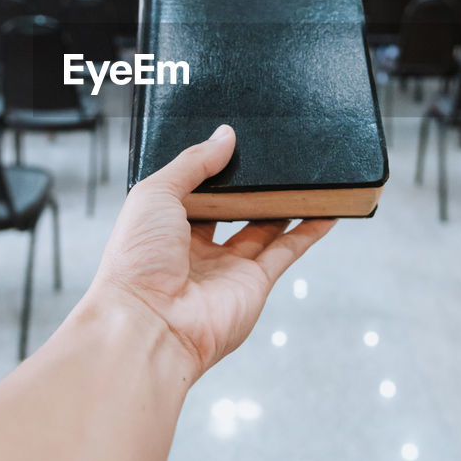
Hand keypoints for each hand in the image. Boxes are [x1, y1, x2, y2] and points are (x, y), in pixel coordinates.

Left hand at [89, 124, 335, 379]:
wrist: (148, 323)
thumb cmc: (136, 261)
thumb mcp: (155, 193)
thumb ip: (192, 163)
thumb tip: (225, 136)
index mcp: (165, 227)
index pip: (194, 193)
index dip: (213, 171)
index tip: (233, 145)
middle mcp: (197, 249)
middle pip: (233, 211)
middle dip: (252, 188)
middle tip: (273, 159)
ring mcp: (228, 268)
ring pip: (264, 228)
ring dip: (285, 205)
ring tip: (304, 178)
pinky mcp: (255, 284)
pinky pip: (287, 251)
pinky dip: (308, 232)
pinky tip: (325, 211)